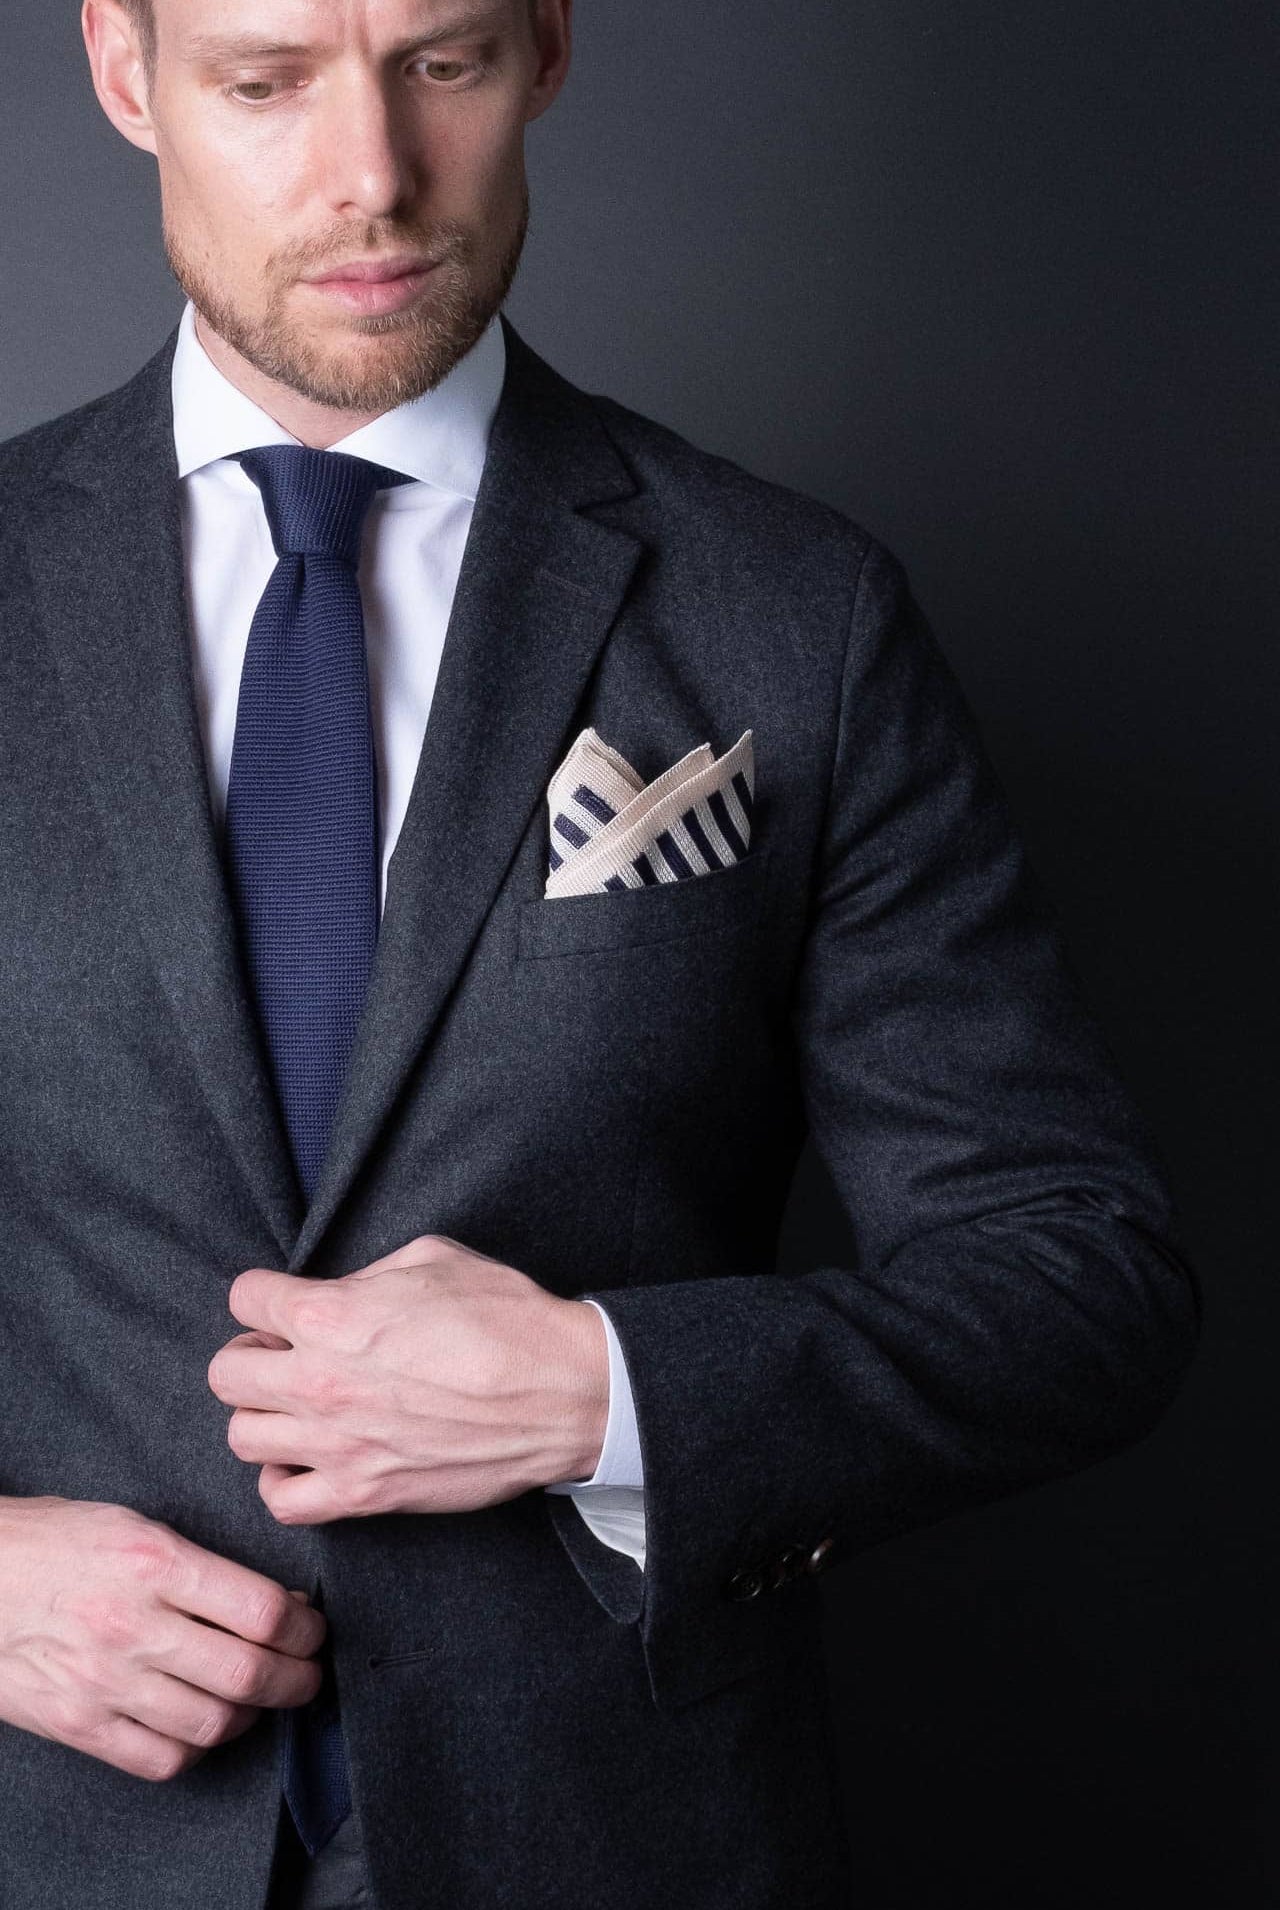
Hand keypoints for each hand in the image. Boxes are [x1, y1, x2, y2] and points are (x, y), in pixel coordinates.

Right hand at [0, 1496, 325, 1781]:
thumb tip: (276, 1603)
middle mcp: (133, 1626)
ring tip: (261, 1699)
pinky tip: (203, 1726)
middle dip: (297, 1679)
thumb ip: (203, 1566)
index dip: (305, 1629)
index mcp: (154, 1563)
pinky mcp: (77, 1723)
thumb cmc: (55, 1542)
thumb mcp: (135, 1525)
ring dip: (254, 1716)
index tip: (313, 1629)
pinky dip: (197, 1749)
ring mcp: (102, 1681)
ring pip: (212, 1723)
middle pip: (248, 1674)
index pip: (262, 1612)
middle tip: (307, 1673)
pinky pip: (160, 1758)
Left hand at [207, 1234, 609, 1524]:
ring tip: (299, 1408)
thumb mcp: (432, 1258)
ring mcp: (336, 1444)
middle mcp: (318, 1380)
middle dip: (252, 1355)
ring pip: (241, 1437)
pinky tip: (311, 1459)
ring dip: (266, 1417)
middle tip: (287, 1355)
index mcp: (330, 1314)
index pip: (244, 1298)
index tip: (285, 1304)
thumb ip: (364, 1276)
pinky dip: (285, 1481)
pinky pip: (281, 1501)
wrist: (562, 1393)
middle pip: (226, 1373)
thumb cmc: (507, 1318)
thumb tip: (337, 1295)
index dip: (265, 1296)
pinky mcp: (363, 1494)